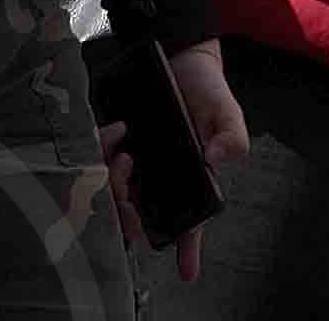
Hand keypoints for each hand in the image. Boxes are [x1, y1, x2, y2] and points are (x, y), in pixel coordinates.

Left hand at [98, 37, 245, 275]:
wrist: (179, 57)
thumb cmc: (206, 91)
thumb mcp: (226, 113)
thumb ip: (232, 137)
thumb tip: (215, 160)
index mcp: (189, 183)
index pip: (189, 225)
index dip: (187, 249)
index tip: (187, 271)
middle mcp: (158, 180)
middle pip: (137, 216)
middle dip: (127, 208)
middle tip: (128, 170)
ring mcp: (135, 165)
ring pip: (112, 193)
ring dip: (111, 176)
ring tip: (122, 145)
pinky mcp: (114, 145)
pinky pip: (97, 160)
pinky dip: (99, 148)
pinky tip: (114, 130)